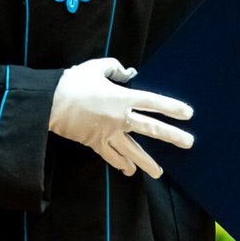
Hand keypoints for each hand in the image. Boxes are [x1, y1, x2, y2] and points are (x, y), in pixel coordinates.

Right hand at [49, 58, 193, 177]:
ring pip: (133, 150)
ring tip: (159, 172)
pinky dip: (121, 164)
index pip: (153, 103)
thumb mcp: (95, 67)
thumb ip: (115, 68)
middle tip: (188, 143)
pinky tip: (129, 171)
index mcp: (122, 97)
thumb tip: (129, 72)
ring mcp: (109, 133)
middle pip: (151, 128)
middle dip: (172, 136)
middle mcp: (120, 117)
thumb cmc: (73, 82)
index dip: (172, 108)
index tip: (188, 113)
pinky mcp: (96, 143)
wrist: (51, 101)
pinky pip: (112, 157)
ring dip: (147, 161)